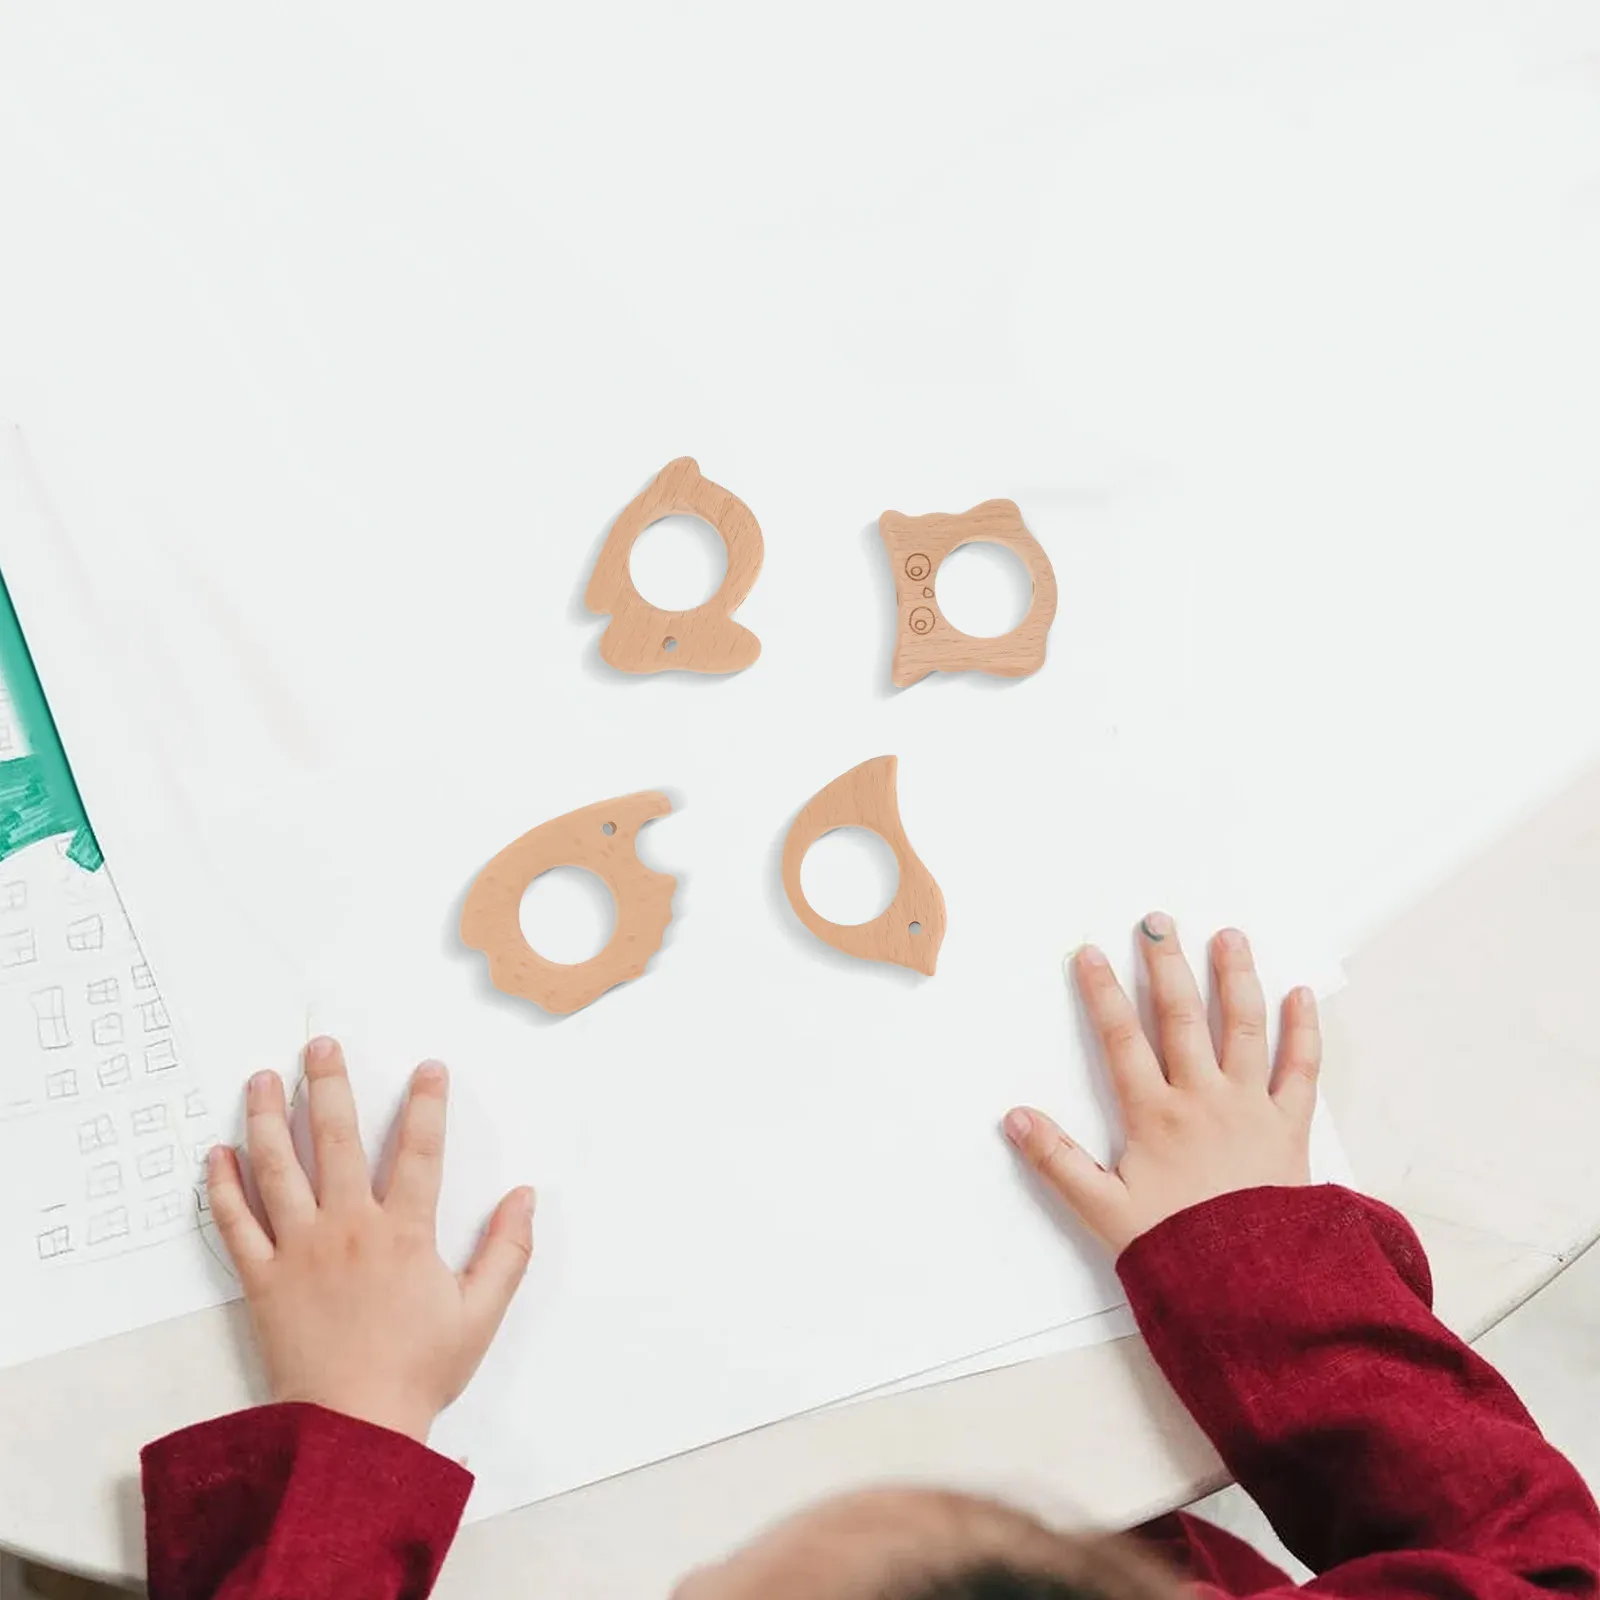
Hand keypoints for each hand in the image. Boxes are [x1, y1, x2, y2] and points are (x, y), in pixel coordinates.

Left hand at [207, 1036, 534, 1442]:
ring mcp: (300, 1250)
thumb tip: (525, 1196)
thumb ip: (507, 1251)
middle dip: (330, 1085)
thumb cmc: (419, 1372)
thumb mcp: (480, 1313)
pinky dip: (223, 1187)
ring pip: (278, 1169)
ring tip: (261, 1078)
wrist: (353, 1430)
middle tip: (321, 1045)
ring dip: (267, 1118)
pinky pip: (236, 1225)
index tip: (429, 1068)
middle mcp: (348, 1228)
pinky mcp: (263, 1280)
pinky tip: (216, 1155)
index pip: (420, 1151)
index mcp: (404, 1233)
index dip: (428, 1105)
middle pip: (337, 1140)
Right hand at [1004, 913, 1319, 1254]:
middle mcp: (1203, 1099)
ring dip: (1235, 978)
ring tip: (1228, 936)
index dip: (1102, 994)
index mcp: (1155, 1116)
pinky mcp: (1292, 1126)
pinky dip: (1303, 1030)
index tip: (1090, 952)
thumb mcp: (1102, 1210)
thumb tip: (1012, 1117)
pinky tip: (1300, 995)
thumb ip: (1057, 1161)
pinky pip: (1302, 1069)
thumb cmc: (1177, 1249)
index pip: (1121, 1040)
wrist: (1254, 1289)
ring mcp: (1252, 1107)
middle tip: (1157, 921)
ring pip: (1242, 1028)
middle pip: (1181, 1018)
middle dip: (1166, 966)